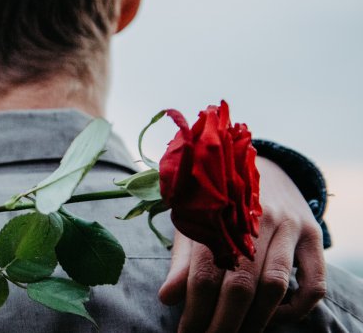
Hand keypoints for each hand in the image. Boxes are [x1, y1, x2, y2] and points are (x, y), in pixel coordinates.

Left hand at [158, 157, 326, 331]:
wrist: (263, 165)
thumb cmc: (220, 204)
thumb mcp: (195, 224)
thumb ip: (183, 263)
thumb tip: (167, 299)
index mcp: (215, 215)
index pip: (204, 275)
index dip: (195, 311)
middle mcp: (253, 218)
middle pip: (240, 285)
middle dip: (223, 323)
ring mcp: (287, 226)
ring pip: (275, 285)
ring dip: (256, 320)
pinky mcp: (313, 234)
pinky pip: (315, 282)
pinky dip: (297, 307)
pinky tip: (277, 316)